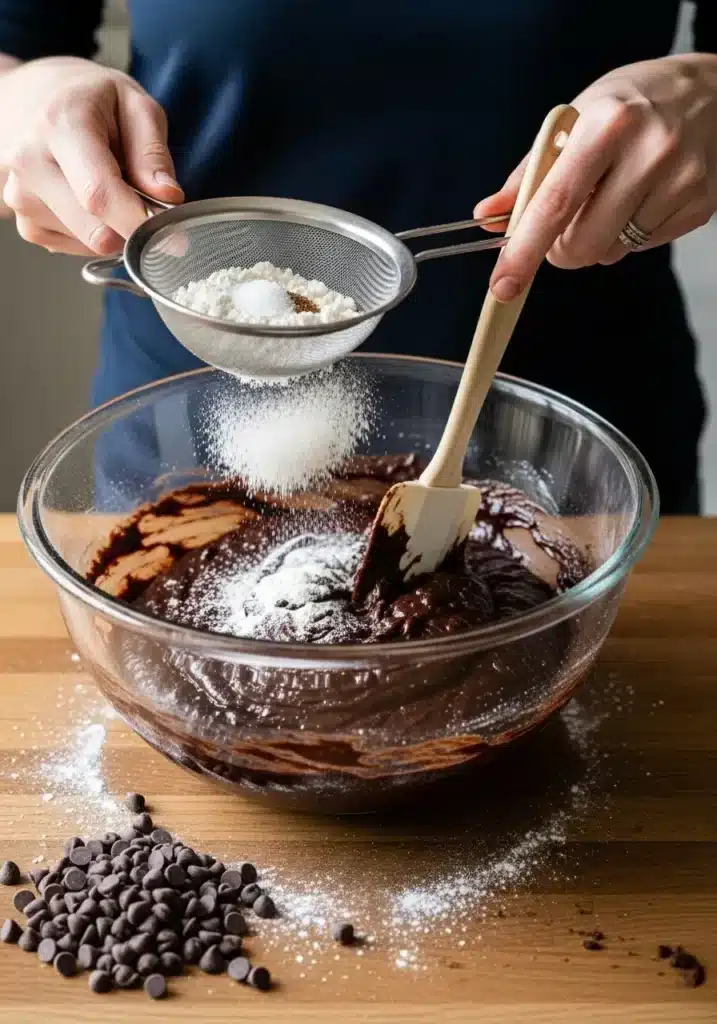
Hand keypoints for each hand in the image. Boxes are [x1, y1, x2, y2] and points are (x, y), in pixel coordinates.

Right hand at [0, 57, 182, 254]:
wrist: (35, 99)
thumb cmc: (90, 101)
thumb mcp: (134, 106)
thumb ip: (153, 153)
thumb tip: (168, 197)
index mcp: (59, 126)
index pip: (99, 195)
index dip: (140, 223)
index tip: (174, 237)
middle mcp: (30, 164)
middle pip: (95, 230)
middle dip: (134, 228)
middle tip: (148, 204)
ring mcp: (21, 197)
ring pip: (91, 244)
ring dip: (115, 228)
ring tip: (109, 187)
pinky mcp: (26, 223)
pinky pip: (78, 249)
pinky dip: (96, 233)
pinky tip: (90, 202)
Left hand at [474, 54, 716, 300]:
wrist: (711, 92)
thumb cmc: (630, 105)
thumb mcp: (575, 120)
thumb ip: (530, 174)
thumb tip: (487, 218)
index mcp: (607, 125)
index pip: (555, 203)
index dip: (524, 250)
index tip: (504, 284)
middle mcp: (649, 151)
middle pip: (583, 243)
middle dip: (561, 250)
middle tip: (564, 227)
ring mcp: (680, 181)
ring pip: (611, 251)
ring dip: (597, 239)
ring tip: (611, 197)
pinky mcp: (699, 205)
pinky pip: (642, 247)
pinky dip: (629, 234)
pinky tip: (641, 198)